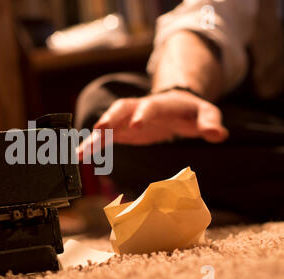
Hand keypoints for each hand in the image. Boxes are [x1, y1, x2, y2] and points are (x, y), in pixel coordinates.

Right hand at [77, 89, 228, 160]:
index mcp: (161, 104)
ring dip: (94, 136)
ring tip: (80, 153)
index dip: (142, 114)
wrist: (175, 104)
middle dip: (110, 118)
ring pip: (108, 122)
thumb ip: (210, 122)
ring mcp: (128, 117)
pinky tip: (80, 156)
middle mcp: (140, 107)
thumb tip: (218, 134)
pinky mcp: (121, 129)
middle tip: (100, 130)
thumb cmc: (190, 111)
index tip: (135, 126)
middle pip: (121, 108)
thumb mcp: (205, 114)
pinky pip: (104, 136)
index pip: (150, 106)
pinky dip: (92, 145)